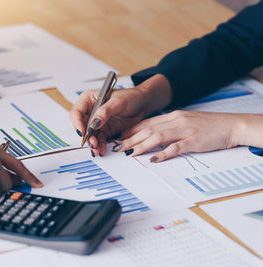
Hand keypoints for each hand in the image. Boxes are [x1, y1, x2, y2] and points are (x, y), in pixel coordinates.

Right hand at [70, 74, 171, 155]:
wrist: (142, 104)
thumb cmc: (130, 97)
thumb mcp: (118, 102)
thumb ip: (104, 112)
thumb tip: (94, 123)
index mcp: (89, 99)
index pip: (77, 112)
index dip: (77, 122)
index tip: (83, 131)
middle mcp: (90, 111)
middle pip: (82, 126)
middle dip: (86, 136)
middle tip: (92, 143)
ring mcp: (97, 122)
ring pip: (90, 135)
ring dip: (92, 143)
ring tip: (97, 150)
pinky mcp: (104, 130)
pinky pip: (99, 139)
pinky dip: (100, 145)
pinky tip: (102, 150)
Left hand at [115, 110, 249, 161]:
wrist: (231, 125)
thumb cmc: (209, 125)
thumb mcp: (186, 121)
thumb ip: (170, 127)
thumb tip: (154, 135)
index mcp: (173, 116)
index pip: (147, 123)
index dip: (131, 130)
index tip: (120, 137)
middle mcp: (176, 121)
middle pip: (148, 130)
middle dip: (130, 139)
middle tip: (118, 147)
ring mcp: (184, 130)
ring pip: (157, 137)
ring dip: (141, 145)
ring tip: (129, 153)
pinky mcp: (193, 141)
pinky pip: (175, 147)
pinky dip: (163, 153)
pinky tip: (154, 159)